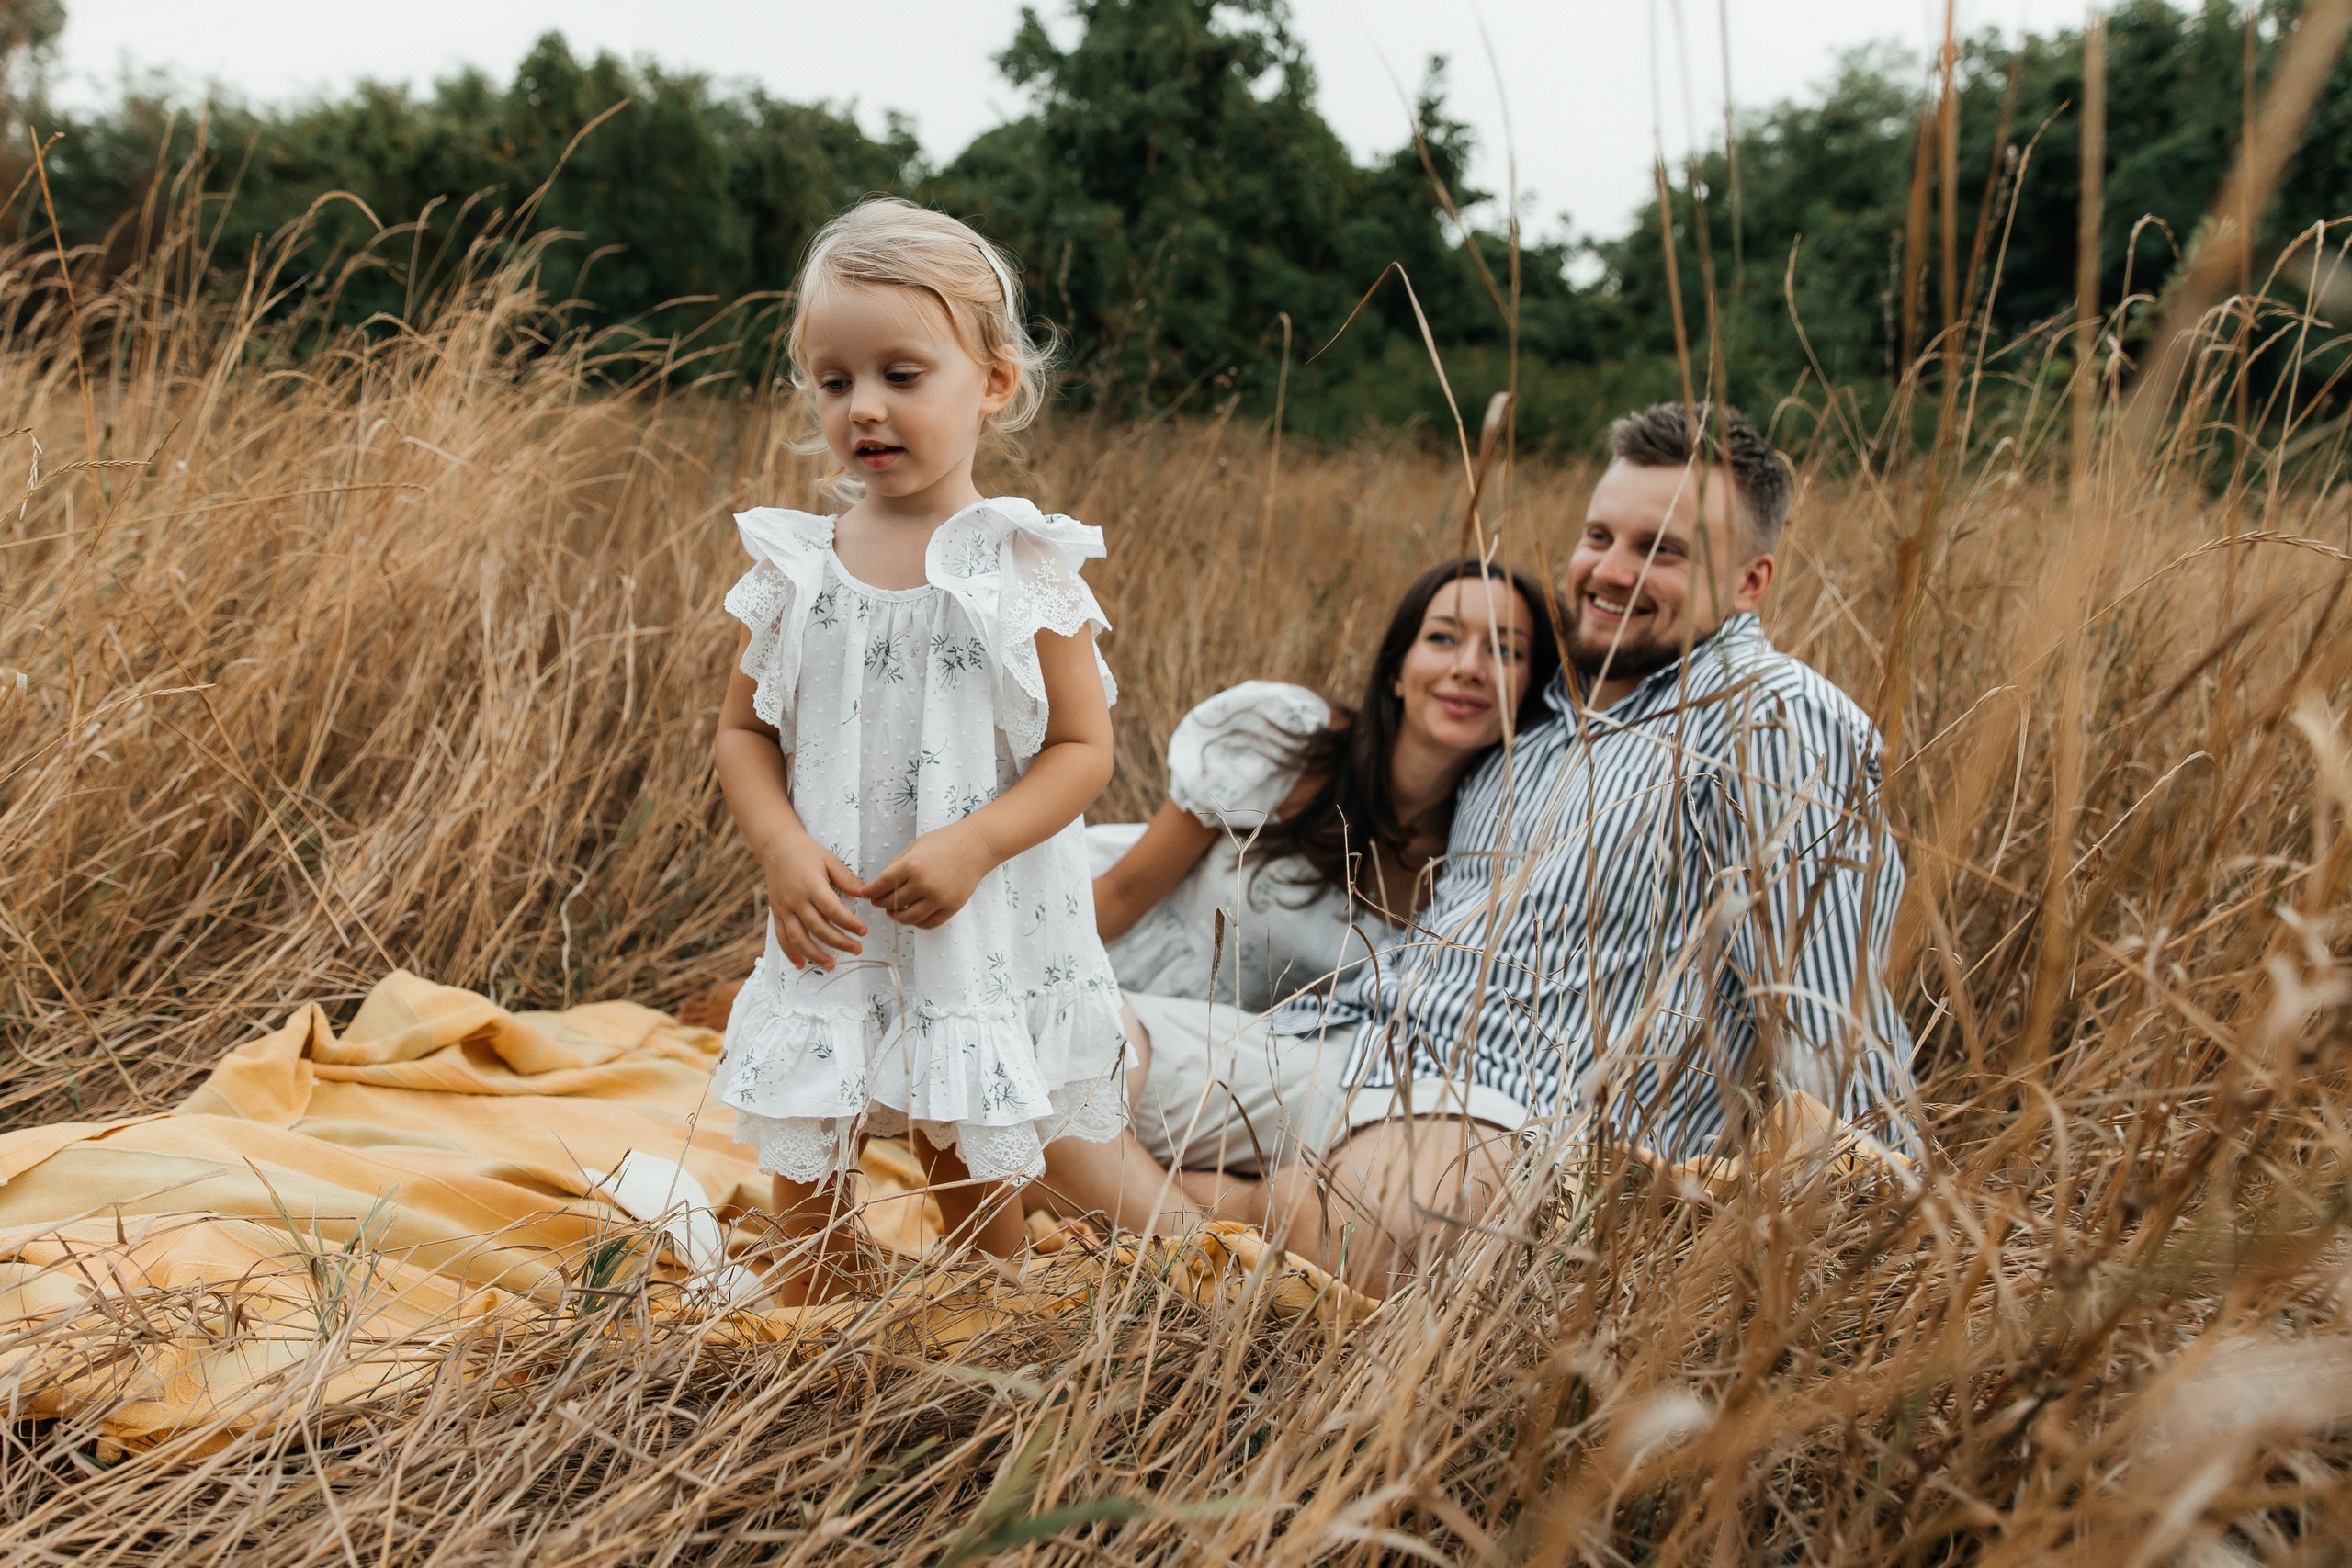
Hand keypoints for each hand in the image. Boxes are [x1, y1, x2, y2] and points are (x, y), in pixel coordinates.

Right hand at [759, 828, 868, 969]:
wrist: (777, 847)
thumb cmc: (807, 853)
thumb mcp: (830, 860)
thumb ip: (847, 879)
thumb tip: (866, 893)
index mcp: (812, 886)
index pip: (832, 910)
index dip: (848, 923)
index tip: (864, 932)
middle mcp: (796, 900)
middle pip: (818, 928)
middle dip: (839, 942)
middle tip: (857, 949)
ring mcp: (784, 909)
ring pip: (798, 938)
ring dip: (815, 954)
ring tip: (832, 965)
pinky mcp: (777, 914)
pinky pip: (782, 937)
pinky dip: (790, 953)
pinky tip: (801, 965)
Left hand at [861, 822, 994, 929]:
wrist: (975, 846)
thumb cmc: (944, 842)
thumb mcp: (914, 847)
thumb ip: (896, 865)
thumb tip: (879, 884)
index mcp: (911, 866)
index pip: (882, 885)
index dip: (871, 891)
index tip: (866, 894)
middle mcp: (924, 884)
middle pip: (892, 903)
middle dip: (881, 903)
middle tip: (878, 901)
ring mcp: (938, 898)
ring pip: (908, 918)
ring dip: (897, 916)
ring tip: (894, 911)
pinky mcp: (951, 907)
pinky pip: (928, 923)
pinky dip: (917, 922)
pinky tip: (913, 915)